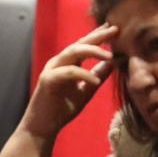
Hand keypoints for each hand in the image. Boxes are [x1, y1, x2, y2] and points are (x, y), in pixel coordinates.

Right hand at [17, 24, 117, 142]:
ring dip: (92, 51)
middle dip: (98, 36)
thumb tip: (114, 62)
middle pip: (80, 43)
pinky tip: (96, 81)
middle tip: (115, 29)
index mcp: (68, 63)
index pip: (84, 45)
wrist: (42, 128)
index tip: (114, 28)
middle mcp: (59, 62)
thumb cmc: (62, 108)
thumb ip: (98, 75)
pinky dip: (83, 75)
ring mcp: (52, 69)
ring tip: (110, 55)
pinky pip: (68, 72)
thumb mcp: (86, 90)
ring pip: (72, 52)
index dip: (98, 36)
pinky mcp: (48, 80)